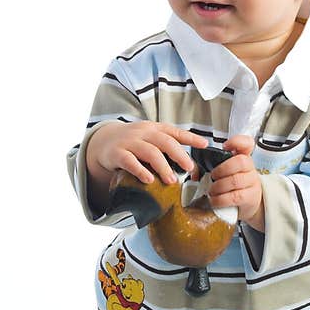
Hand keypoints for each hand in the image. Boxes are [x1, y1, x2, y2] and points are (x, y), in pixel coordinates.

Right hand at [88, 121, 208, 186]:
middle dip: (179, 155)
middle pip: (164, 141)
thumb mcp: (150, 140)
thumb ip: (165, 148)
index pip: (174, 132)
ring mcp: (129, 142)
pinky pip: (130, 161)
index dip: (190, 137)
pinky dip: (140, 170)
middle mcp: (143, 133)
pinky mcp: (117, 153)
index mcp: (154, 129)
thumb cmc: (133, 143)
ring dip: (163, 167)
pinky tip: (148, 180)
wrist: (104, 141)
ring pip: (150, 152)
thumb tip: (190, 165)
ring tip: (171, 180)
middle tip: (189, 168)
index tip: (205, 144)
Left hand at [208, 135, 264, 231]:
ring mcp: (252, 182)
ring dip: (219, 186)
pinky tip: (215, 200)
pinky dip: (221, 199)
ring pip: (235, 181)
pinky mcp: (250, 197)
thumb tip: (196, 171)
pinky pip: (235, 197)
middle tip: (212, 176)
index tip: (225, 146)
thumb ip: (215, 165)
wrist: (249, 200)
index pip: (247, 143)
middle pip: (240, 162)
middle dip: (221, 169)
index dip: (237, 142)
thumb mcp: (229, 170)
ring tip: (211, 190)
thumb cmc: (234, 183)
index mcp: (243, 157)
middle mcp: (250, 168)